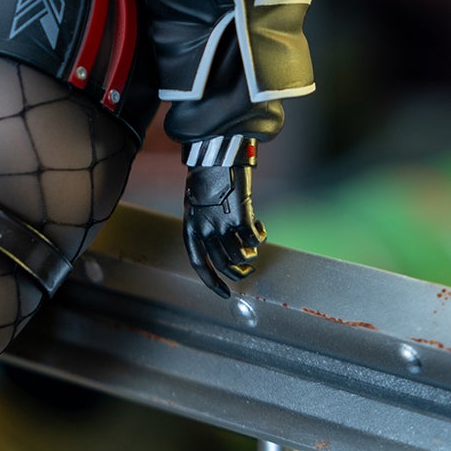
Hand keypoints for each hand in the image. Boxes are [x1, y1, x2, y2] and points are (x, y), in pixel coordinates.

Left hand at [182, 159, 267, 297]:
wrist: (214, 155)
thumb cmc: (206, 175)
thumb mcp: (197, 203)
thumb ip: (205, 224)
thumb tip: (222, 244)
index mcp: (191, 228)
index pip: (199, 263)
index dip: (211, 282)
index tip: (224, 294)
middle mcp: (205, 230)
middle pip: (223, 265)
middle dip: (238, 273)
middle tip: (248, 270)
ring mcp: (222, 226)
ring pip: (240, 258)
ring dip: (250, 255)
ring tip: (253, 244)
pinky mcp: (239, 219)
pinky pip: (254, 241)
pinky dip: (260, 237)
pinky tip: (260, 226)